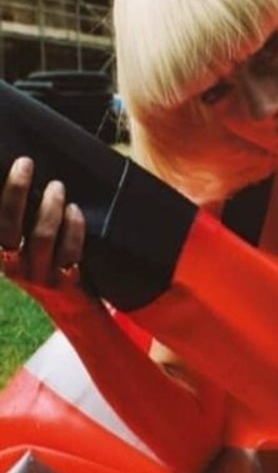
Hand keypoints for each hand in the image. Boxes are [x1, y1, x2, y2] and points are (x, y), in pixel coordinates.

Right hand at [0, 156, 85, 287]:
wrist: (71, 308)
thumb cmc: (45, 264)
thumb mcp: (23, 246)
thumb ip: (19, 220)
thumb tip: (21, 174)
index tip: (6, 165)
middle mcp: (12, 265)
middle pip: (8, 225)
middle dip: (15, 191)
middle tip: (26, 163)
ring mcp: (39, 275)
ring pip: (40, 237)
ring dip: (49, 208)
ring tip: (57, 186)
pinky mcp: (65, 282)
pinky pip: (69, 252)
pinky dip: (73, 229)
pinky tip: (75, 211)